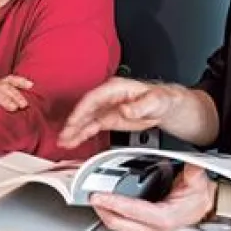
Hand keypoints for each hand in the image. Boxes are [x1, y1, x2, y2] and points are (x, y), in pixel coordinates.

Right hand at [58, 77, 176, 148]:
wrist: (167, 107)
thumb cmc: (162, 98)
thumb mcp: (156, 101)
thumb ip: (141, 106)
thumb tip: (125, 109)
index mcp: (116, 88)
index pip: (93, 98)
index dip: (81, 110)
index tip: (73, 122)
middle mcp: (107, 97)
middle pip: (85, 109)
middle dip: (73, 123)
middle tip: (64, 136)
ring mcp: (106, 108)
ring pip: (85, 119)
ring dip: (74, 131)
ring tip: (64, 142)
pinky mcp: (108, 119)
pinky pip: (91, 126)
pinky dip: (81, 134)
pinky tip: (73, 141)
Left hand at [91, 165, 215, 230]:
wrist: (203, 206)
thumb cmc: (198, 196)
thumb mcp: (197, 181)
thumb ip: (193, 173)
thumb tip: (190, 165)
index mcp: (165, 218)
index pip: (133, 211)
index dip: (114, 203)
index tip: (100, 196)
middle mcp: (153, 228)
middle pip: (118, 222)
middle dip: (102, 208)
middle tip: (89, 194)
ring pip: (116, 225)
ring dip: (103, 211)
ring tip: (92, 197)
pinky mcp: (142, 229)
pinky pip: (120, 223)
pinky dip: (109, 212)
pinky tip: (103, 203)